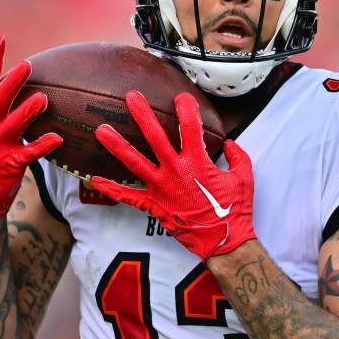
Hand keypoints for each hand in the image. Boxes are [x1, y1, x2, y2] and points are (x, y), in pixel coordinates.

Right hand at [0, 35, 62, 215]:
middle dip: (11, 82)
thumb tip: (35, 86)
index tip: (0, 37)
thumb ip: (10, 108)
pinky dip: (43, 145)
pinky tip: (57, 138)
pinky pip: (28, 153)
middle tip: (27, 65)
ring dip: (27, 111)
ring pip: (12, 125)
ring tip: (43, 99)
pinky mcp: (10, 164)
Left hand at [90, 91, 255, 259]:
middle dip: (142, 115)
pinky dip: (111, 189)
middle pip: (155, 137)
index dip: (186, 108)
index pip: (190, 126)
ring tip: (101, 130)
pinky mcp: (153, 205)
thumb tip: (230, 144)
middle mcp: (175, 171)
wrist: (223, 241)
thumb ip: (238, 156)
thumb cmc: (234, 210)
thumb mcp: (244, 178)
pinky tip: (95, 180)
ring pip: (134, 162)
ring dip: (117, 145)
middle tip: (131, 97)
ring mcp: (161, 188)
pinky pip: (128, 196)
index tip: (181, 96)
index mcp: (198, 162)